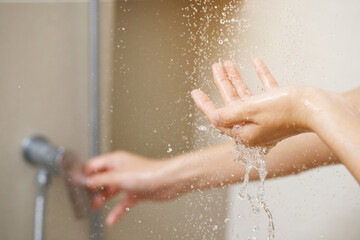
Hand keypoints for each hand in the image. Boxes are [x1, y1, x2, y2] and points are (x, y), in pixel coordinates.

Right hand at [84, 151, 181, 225]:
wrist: (169, 182)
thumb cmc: (149, 173)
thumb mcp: (118, 177)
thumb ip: (100, 180)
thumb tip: (85, 181)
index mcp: (115, 160)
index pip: (94, 166)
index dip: (84, 175)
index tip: (75, 185)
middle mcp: (121, 170)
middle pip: (101, 179)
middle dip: (92, 189)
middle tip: (83, 199)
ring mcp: (129, 181)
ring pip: (110, 191)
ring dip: (101, 200)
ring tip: (93, 209)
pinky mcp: (136, 192)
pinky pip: (122, 202)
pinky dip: (116, 210)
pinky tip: (111, 219)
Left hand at [191, 58, 313, 146]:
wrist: (318, 108)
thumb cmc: (285, 110)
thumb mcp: (251, 110)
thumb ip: (230, 113)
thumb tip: (215, 116)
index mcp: (245, 132)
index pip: (218, 118)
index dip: (205, 104)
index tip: (194, 92)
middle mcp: (254, 127)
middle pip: (232, 103)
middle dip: (222, 84)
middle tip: (215, 66)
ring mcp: (267, 117)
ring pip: (247, 95)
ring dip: (237, 78)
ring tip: (227, 62)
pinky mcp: (280, 107)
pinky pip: (265, 90)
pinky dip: (259, 76)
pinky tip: (255, 62)